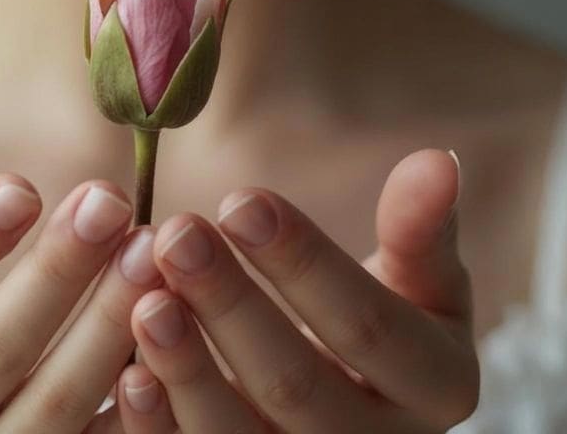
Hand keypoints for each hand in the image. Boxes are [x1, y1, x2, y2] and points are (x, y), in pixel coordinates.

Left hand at [109, 148, 476, 432]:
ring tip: (145, 300)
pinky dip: (160, 426)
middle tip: (177, 236)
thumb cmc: (386, 327)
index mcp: (439, 388)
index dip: (303, 264)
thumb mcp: (420, 281)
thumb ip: (421, 229)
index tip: (239, 199)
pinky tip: (128, 372)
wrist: (360, 413)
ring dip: (188, 369)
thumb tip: (438, 160)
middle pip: (296, 384)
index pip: (368, 326)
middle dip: (231, 306)